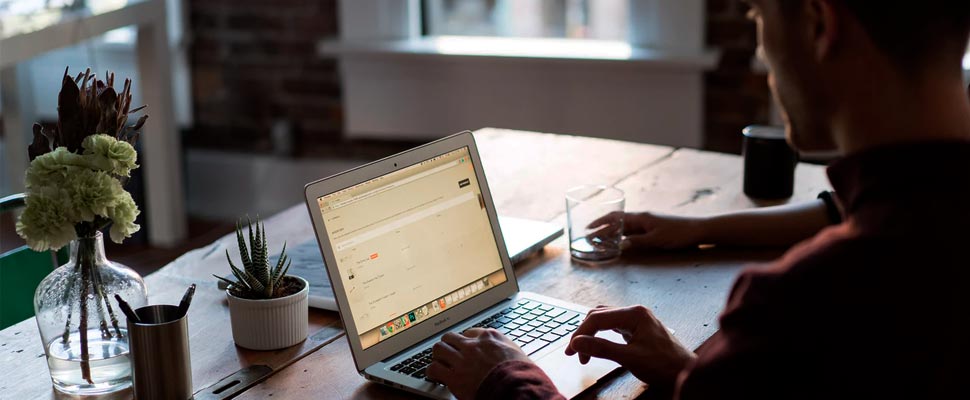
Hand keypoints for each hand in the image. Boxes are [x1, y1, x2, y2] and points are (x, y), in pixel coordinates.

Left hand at [427, 328, 532, 398]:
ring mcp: (461, 360)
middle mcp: (473, 345)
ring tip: (439, 362)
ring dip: (438, 356)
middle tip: (448, 353)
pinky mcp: (453, 376)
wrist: (516, 388)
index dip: (466, 340)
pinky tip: (434, 376)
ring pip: (439, 349)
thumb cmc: (522, 374)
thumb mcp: (518, 353)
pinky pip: (434, 368)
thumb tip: (507, 353)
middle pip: (451, 337)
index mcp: (489, 337)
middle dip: (448, 345)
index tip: (465, 346)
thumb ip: (507, 349)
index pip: (471, 332)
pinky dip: (432, 372)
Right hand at [565, 305, 695, 385]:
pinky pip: (613, 326)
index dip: (581, 334)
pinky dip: (602, 335)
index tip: (572, 351)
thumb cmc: (665, 365)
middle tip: (574, 352)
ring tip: (583, 351)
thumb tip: (577, 343)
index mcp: (634, 314)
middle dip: (584, 333)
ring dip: (592, 334)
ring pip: (605, 320)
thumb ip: (602, 348)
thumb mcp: (630, 358)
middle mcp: (635, 312)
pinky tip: (598, 345)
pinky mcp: (638, 329)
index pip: (597, 318)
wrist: (686, 373)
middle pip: (599, 316)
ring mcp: (637, 320)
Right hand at [589, 212, 706, 249]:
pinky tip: (619, 241)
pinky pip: (632, 231)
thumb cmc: (678, 234)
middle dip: (602, 228)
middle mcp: (641, 218)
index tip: (588, 228)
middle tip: (589, 237)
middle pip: (617, 222)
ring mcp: (647, 223)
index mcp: (640, 218)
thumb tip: (620, 245)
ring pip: (624, 227)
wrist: (697, 230)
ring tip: (600, 240)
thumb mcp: (656, 240)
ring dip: (611, 232)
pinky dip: (622, 235)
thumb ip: (637, 242)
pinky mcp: (652, 228)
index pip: (615, 218)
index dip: (600, 222)